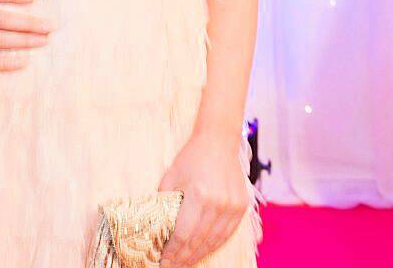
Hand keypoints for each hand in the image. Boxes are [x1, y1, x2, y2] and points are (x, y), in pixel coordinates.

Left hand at [156, 131, 248, 267]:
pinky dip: (214, 245)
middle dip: (184, 258)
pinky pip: (227, 234)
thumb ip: (164, 201)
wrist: (218, 141)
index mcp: (199, 195)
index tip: (162, 262)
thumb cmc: (191, 157)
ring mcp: (232, 207)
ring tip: (185, 264)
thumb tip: (155, 226)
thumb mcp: (171, 176)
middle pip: (199, 241)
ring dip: (199, 255)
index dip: (172, 251)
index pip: (183, 234)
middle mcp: (218, 204)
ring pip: (214, 241)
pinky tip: (203, 251)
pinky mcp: (241, 208)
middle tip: (171, 267)